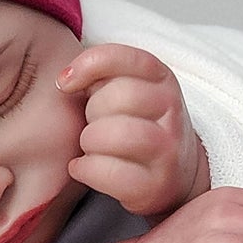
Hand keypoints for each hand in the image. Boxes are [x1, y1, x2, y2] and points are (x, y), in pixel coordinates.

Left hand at [57, 43, 207, 216]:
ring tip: (90, 147)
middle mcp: (171, 111)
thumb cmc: (138, 127)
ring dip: (88, 141)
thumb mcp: (129, 91)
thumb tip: (65, 79)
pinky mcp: (156, 185)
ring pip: (114, 134)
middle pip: (116, 97)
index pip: (125, 58)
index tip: (67, 81)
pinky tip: (84, 167)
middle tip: (94, 124)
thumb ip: (101, 76)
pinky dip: (85, 169)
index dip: (89, 65)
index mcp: (162, 80)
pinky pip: (108, 172)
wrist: (177, 176)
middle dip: (91, 111)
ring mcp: (167, 150)